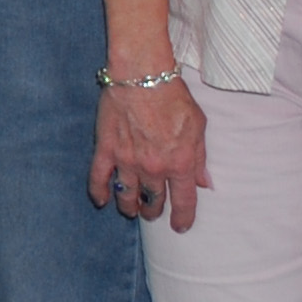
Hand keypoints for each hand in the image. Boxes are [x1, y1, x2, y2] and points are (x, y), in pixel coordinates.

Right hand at [89, 76, 207, 231]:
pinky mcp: (107, 149)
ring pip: (127, 196)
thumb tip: (202, 182)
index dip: (183, 218)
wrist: (142, 76)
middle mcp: (154, 168)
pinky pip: (99, 178)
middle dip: (153, 211)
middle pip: (153, 201)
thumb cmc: (174, 97)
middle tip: (152, 212)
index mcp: (180, 163)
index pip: (184, 201)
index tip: (180, 226)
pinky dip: (99, 192)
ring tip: (131, 210)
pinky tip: (101, 200)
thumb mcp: (198, 127)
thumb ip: (200, 158)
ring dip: (129, 207)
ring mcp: (128, 161)